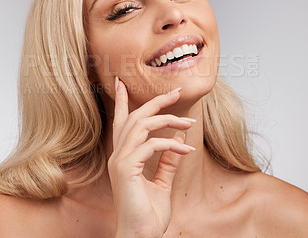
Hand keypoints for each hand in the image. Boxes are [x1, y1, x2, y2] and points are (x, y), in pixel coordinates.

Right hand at [108, 78, 194, 237]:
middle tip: (175, 92)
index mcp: (123, 157)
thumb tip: (177, 140)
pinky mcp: (126, 168)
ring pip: (141, 125)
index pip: (121, 123)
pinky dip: (170, 144)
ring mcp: (119, 160)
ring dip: (167, 120)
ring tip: (189, 122)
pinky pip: (151, 145)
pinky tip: (186, 150)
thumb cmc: (148, 214)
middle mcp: (118, 155)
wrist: (140, 237)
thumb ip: (167, 162)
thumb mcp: (161, 183)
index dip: (121, 101)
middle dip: (155, 102)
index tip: (122, 84)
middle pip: (134, 117)